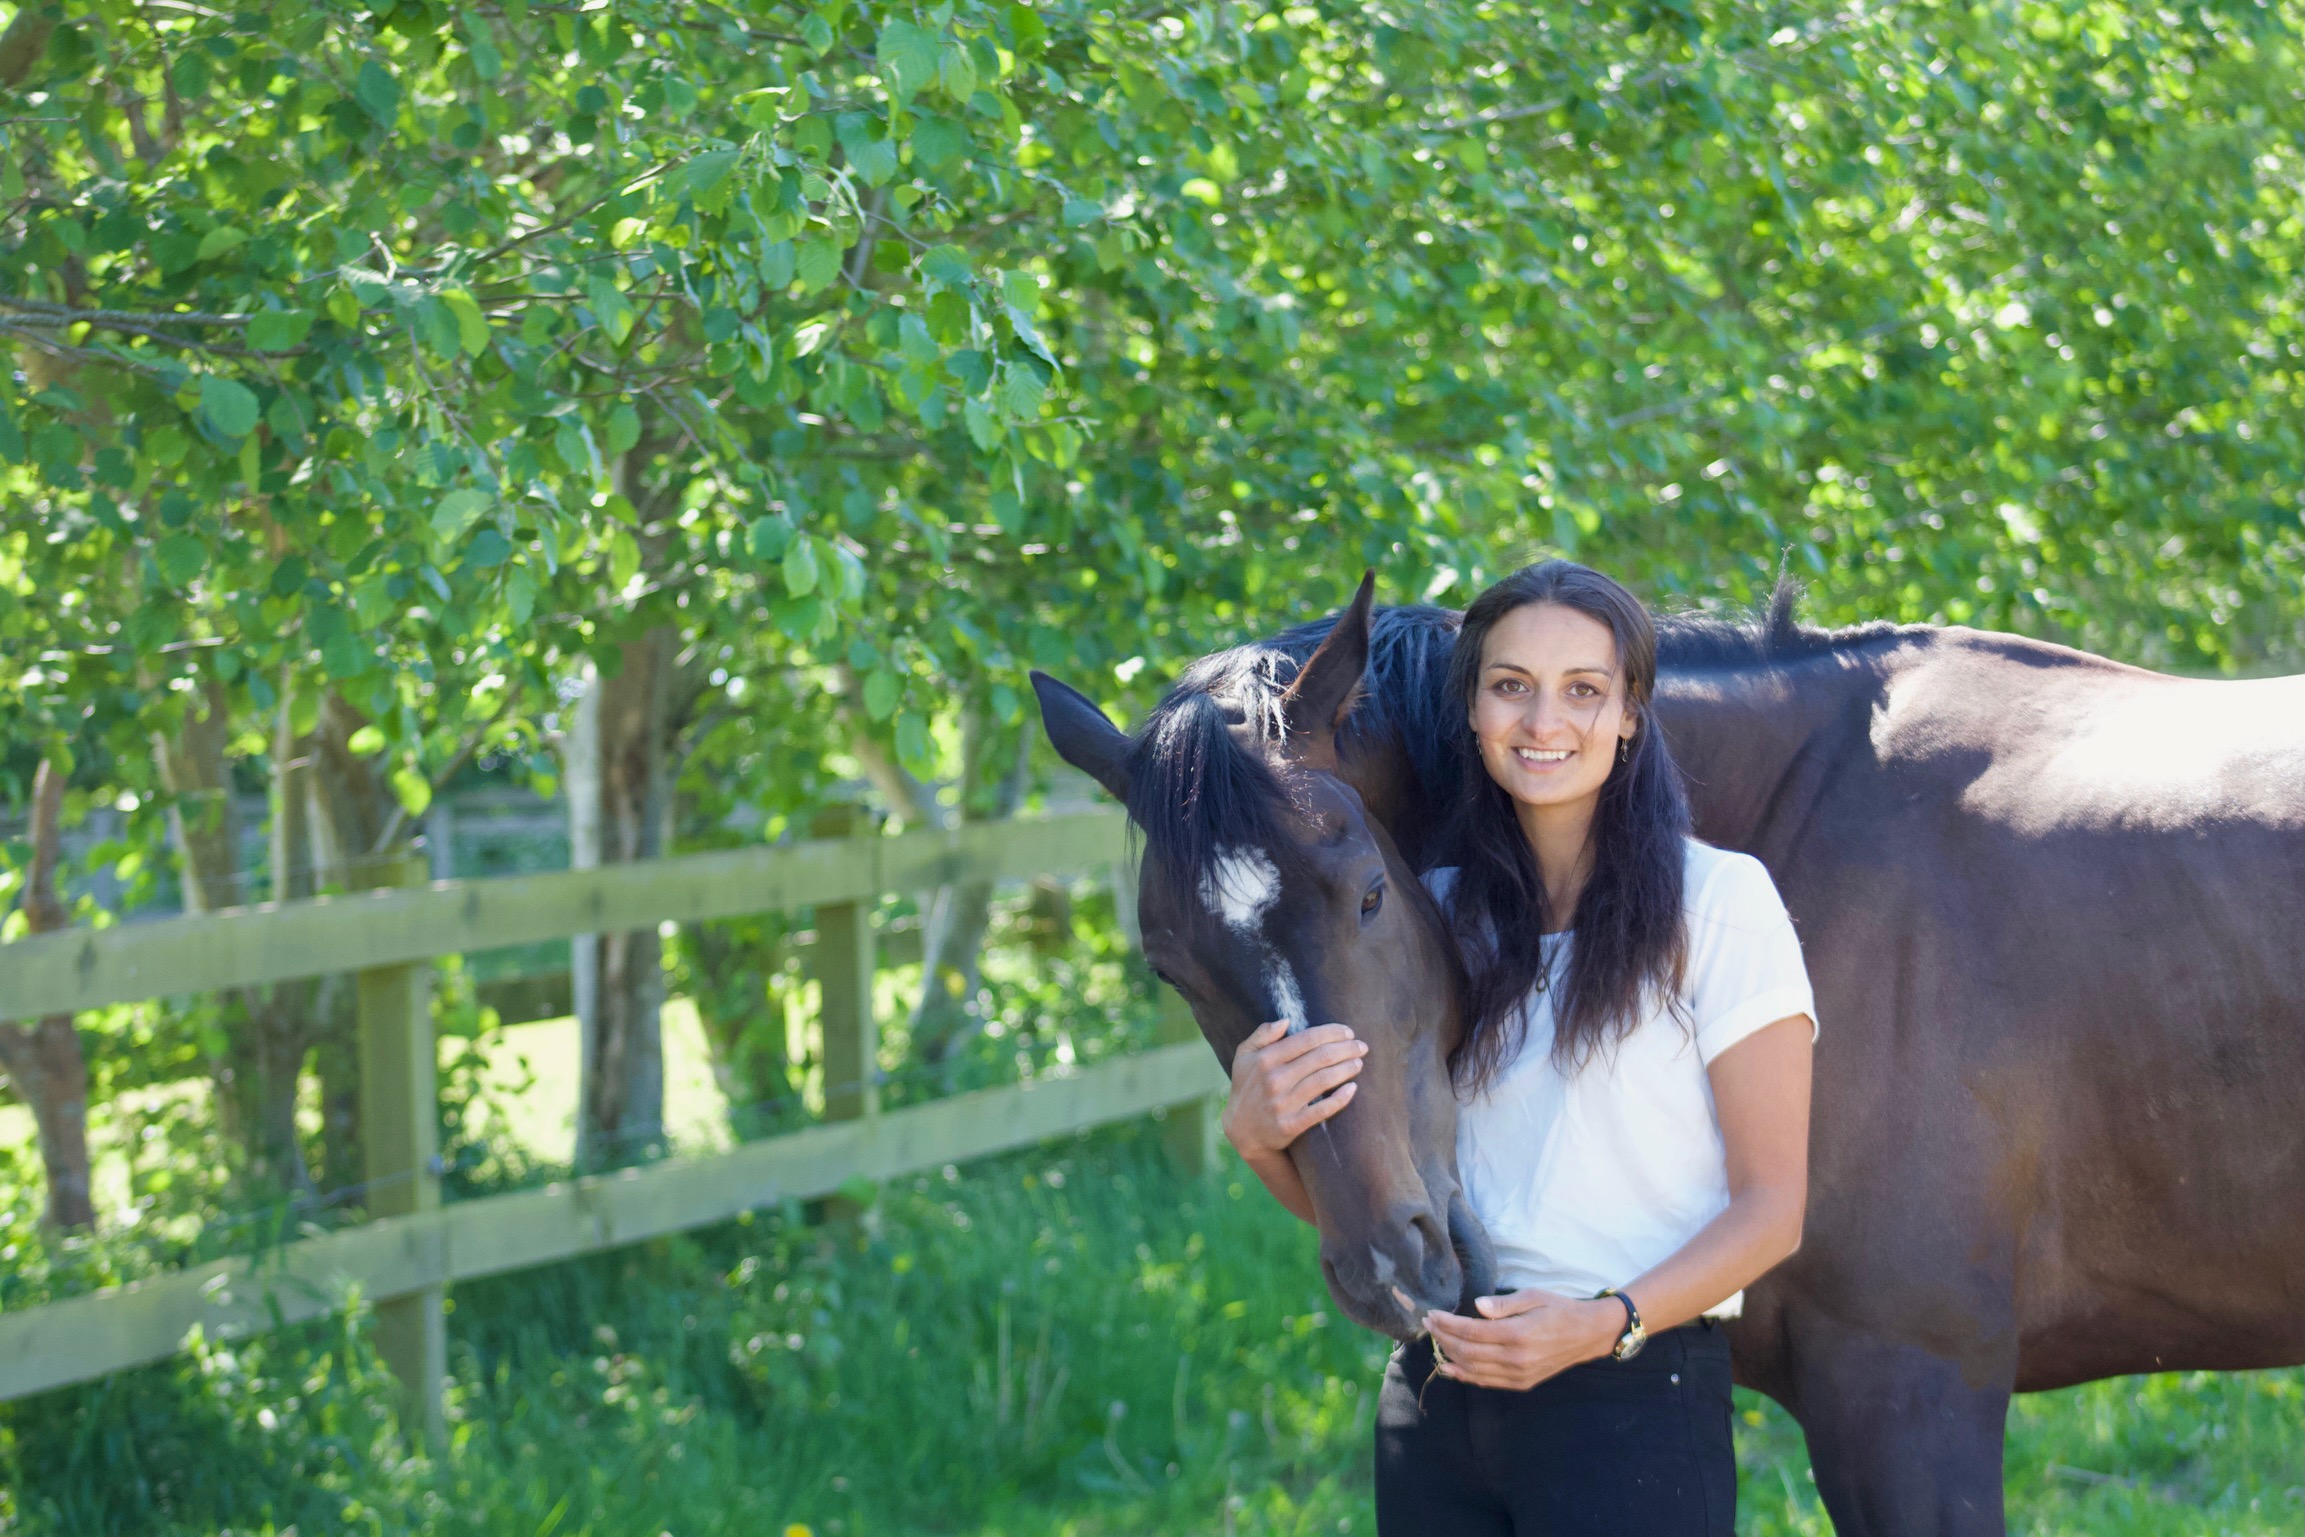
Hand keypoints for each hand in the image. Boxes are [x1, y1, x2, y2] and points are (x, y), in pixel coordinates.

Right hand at [1219, 1020, 1366, 1159]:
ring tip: (1359, 1063)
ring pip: (1323, 1080)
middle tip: (1362, 1047)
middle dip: (1346, 1049)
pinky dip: (1340, 1099)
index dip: (1332, 1033)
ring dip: (1346, 1069)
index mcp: (1266, 1059)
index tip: (1348, 1032)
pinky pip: (1321, 1110)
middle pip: (1320, 1057)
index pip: (1307, 1039)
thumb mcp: (1244, 1056)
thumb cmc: (1247, 1087)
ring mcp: (1283, 1104)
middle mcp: (1274, 1079)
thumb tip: (1286, 1021)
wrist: (1243, 1131)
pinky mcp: (1291, 1125)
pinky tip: (1352, 1089)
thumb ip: (1262, 1035)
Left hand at [1424, 1289, 1623, 1390]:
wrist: (1587, 1334)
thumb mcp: (1534, 1296)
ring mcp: (1519, 1375)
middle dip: (1443, 1338)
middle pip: (1468, 1352)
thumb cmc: (1559, 1309)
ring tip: (1435, 1340)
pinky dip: (1465, 1375)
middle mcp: (1517, 1359)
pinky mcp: (1522, 1383)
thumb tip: (1477, 1307)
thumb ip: (1503, 1304)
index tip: (1432, 1314)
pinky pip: (1487, 1382)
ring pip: (1474, 1369)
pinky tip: (1450, 1366)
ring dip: (1450, 1356)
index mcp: (1519, 1334)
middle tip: (1428, 1324)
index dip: (1448, 1324)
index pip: (1472, 1332)